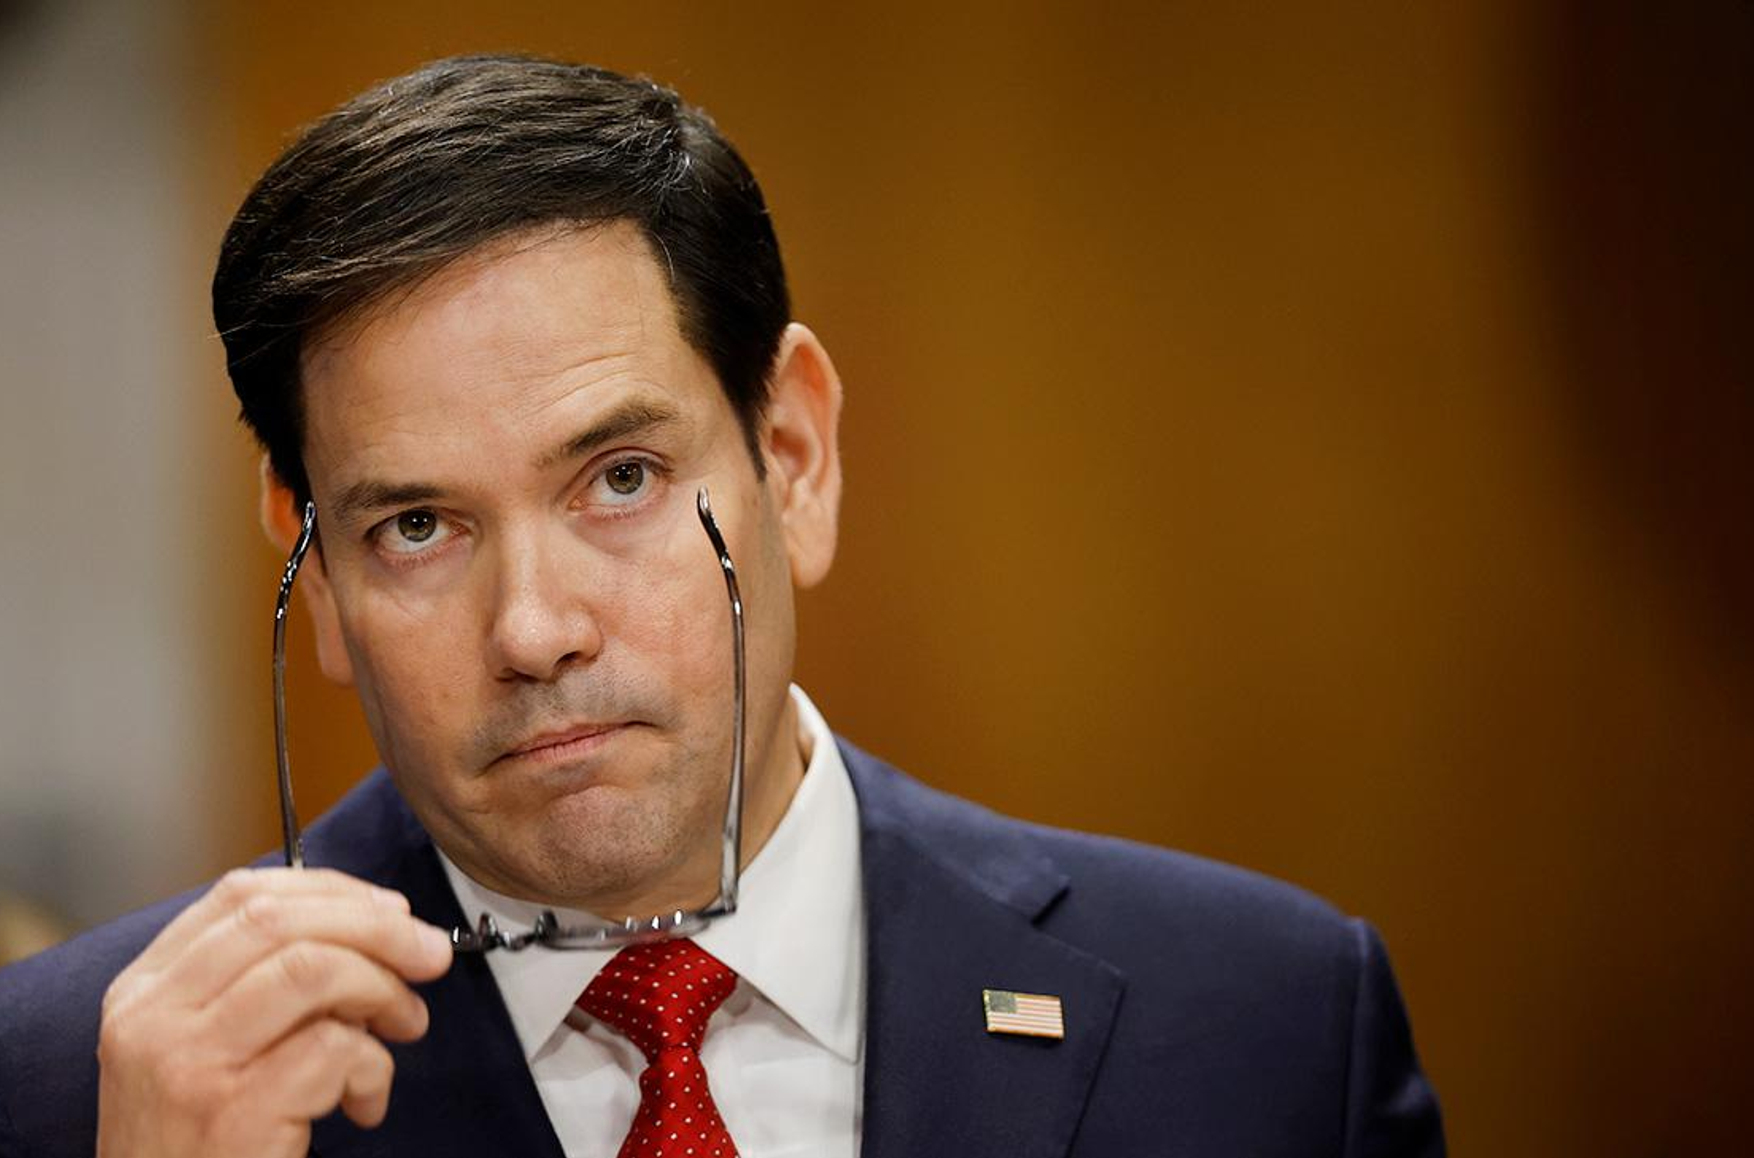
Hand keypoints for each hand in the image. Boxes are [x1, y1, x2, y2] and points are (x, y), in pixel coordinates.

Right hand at [94, 867, 453, 1156]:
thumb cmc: (200, 1141)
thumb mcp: (202, 1047)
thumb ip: (260, 983)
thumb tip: (375, 925)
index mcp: (143, 990)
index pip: (240, 895)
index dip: (330, 890)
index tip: (388, 909)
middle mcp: (153, 1018)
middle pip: (281, 921)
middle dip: (376, 927)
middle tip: (428, 954)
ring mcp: (189, 1064)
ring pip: (313, 970)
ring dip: (383, 989)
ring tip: (404, 1025)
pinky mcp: (234, 1112)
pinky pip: (335, 1049)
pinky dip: (374, 1067)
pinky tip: (365, 1102)